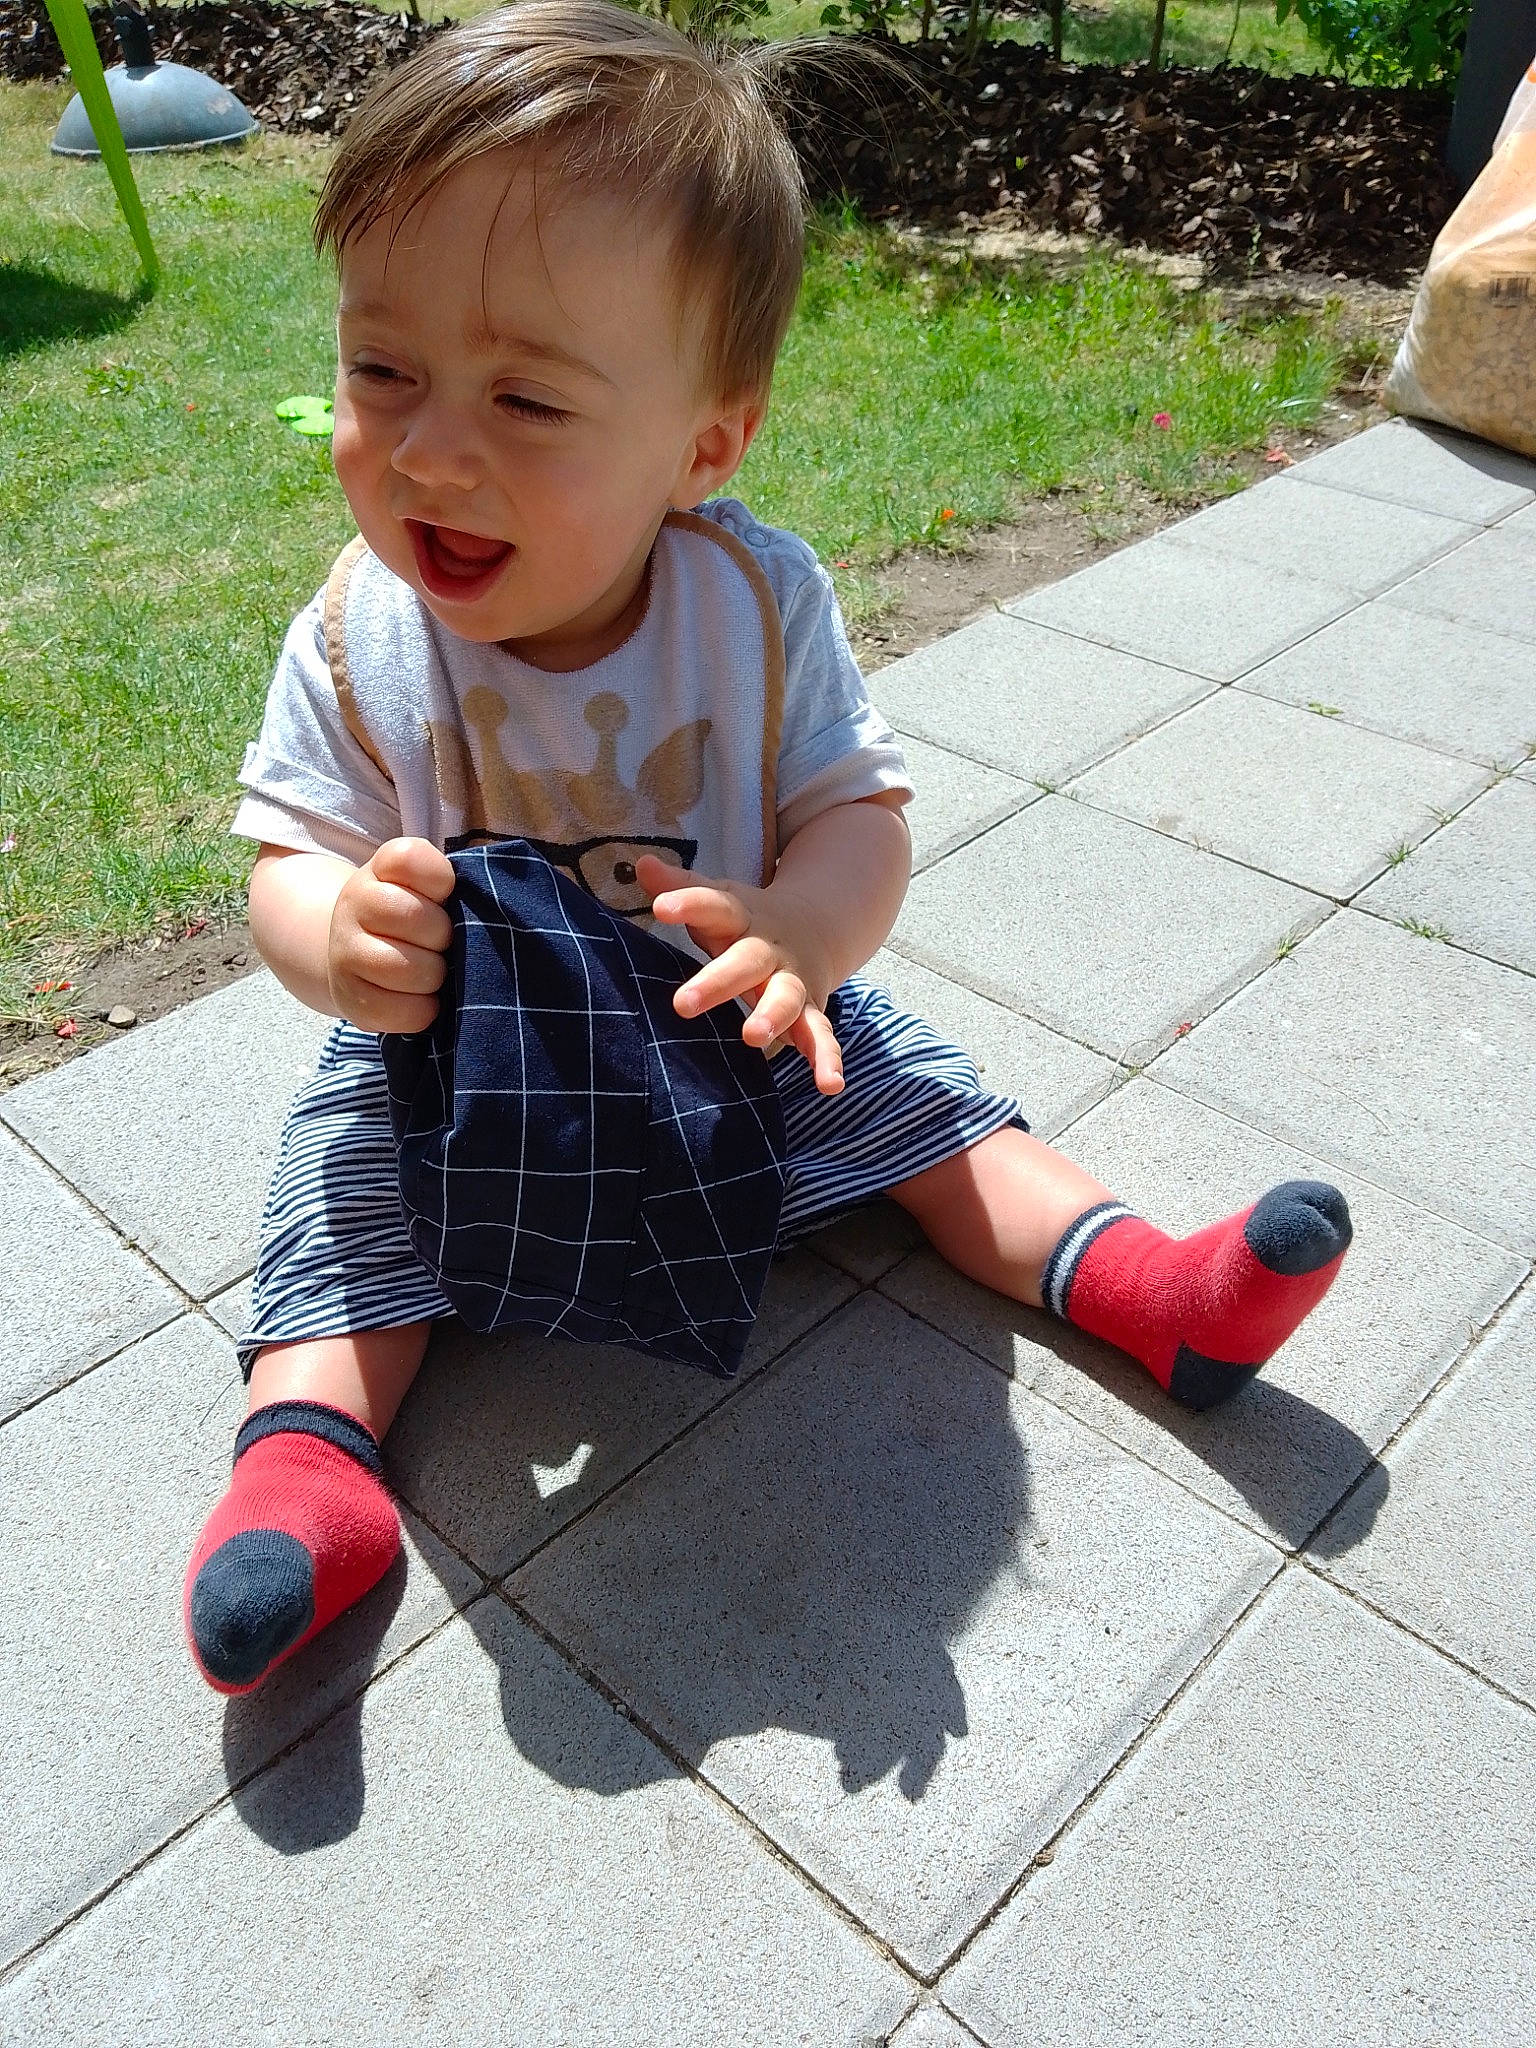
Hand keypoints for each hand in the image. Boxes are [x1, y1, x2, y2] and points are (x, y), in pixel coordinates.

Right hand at [328, 837, 454, 1032]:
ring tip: (431, 971)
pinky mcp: (350, 999)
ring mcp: (345, 952)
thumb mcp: (427, 886)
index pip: (409, 858)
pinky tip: (419, 996)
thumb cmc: (412, 916)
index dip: (439, 879)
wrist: (357, 956)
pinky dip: (424, 1009)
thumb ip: (451, 882)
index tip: (443, 894)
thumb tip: (487, 910)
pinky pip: (406, 1011)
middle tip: (439, 942)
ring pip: (410, 969)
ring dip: (434, 976)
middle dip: (442, 936)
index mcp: (379, 869)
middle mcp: (353, 904)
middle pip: (415, 917)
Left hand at [637, 855, 844, 1096]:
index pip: (713, 906)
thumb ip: (682, 889)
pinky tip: (830, 1084)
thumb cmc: (746, 922)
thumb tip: (641, 864)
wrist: (816, 927)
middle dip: (718, 982)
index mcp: (741, 918)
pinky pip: (819, 1036)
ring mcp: (793, 981)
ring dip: (771, 1017)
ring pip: (785, 998)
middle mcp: (769, 950)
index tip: (661, 908)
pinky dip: (827, 1059)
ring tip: (752, 1036)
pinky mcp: (811, 1011)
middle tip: (682, 1004)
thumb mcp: (718, 899)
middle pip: (745, 962)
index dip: (688, 904)